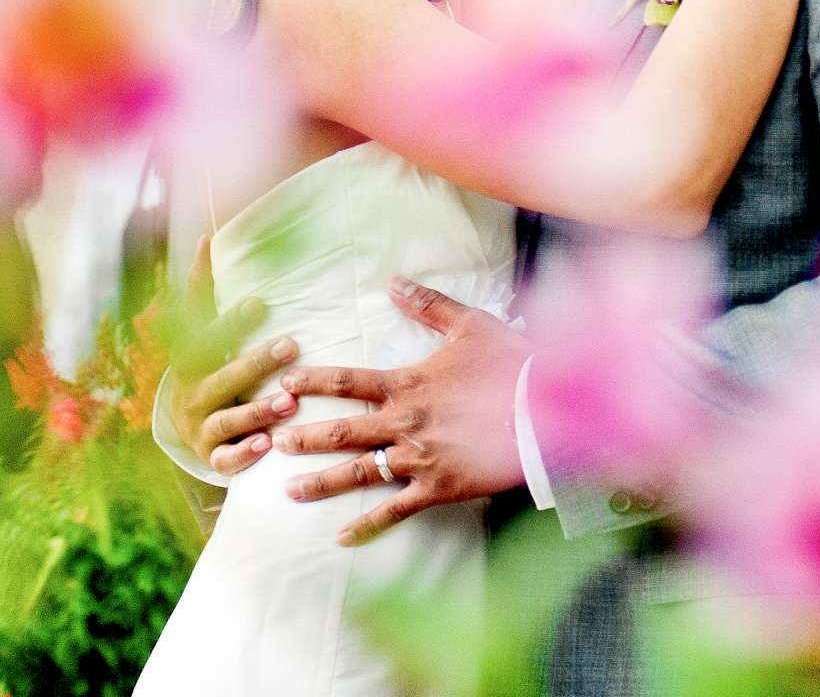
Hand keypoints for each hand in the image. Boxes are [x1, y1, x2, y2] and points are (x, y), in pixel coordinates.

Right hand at [169, 236, 300, 476]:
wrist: (185, 425)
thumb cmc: (205, 366)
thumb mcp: (201, 331)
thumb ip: (203, 289)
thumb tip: (204, 235)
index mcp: (191, 358)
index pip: (206, 335)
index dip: (229, 320)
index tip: (261, 301)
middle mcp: (192, 391)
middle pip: (219, 376)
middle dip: (254, 362)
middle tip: (291, 345)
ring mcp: (199, 425)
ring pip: (226, 419)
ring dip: (256, 411)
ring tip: (287, 402)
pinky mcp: (210, 455)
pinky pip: (224, 459)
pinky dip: (243, 454)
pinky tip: (266, 445)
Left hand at [274, 277, 528, 544]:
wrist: (546, 410)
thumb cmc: (510, 363)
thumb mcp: (470, 325)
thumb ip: (428, 306)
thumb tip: (394, 283)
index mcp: (407, 384)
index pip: (348, 381)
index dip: (313, 381)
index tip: (284, 384)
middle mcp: (404, 422)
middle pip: (342, 431)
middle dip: (305, 437)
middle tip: (273, 442)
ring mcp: (418, 458)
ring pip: (359, 472)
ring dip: (321, 481)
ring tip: (290, 490)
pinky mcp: (437, 487)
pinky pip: (395, 509)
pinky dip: (368, 524)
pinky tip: (342, 537)